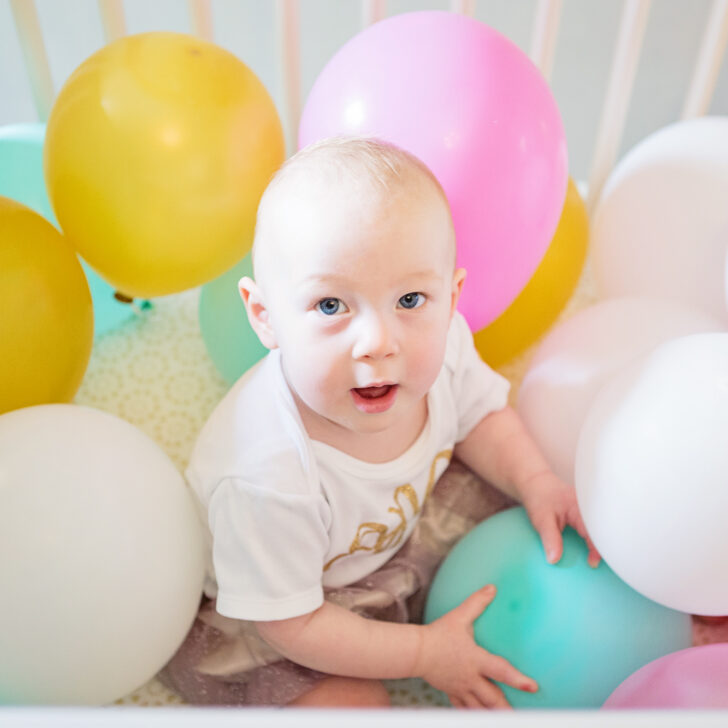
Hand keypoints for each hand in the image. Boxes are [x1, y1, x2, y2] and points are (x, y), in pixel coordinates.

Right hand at [416, 585, 537, 708]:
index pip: (500, 671)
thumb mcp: (459, 616)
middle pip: (492, 698)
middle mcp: (470, 677)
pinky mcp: (452, 692)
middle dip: (506, 710)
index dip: (517, 679)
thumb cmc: (438, 633)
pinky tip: (479, 716)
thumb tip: (492, 588)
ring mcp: (461, 688)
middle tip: (519, 716)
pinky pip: (464, 708)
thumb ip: (477, 603)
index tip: (532, 687)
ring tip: (502, 720)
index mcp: (475, 659)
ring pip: (479, 708)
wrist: (416, 651)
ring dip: (491, 715)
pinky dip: (472, 714)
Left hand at [520, 470, 600, 566]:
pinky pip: (595, 525)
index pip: (595, 532)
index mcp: (580, 509)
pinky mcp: (586, 512)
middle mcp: (588, 508)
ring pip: (601, 527)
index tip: (592, 563)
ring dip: (602, 541)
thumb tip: (554, 560)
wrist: (536, 484)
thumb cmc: (539, 499)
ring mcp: (589, 509)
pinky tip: (592, 547)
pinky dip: (595, 537)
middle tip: (601, 563)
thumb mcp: (541, 520)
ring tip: (600, 557)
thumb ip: (550, 539)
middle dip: (606, 546)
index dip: (596, 549)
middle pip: (604, 529)